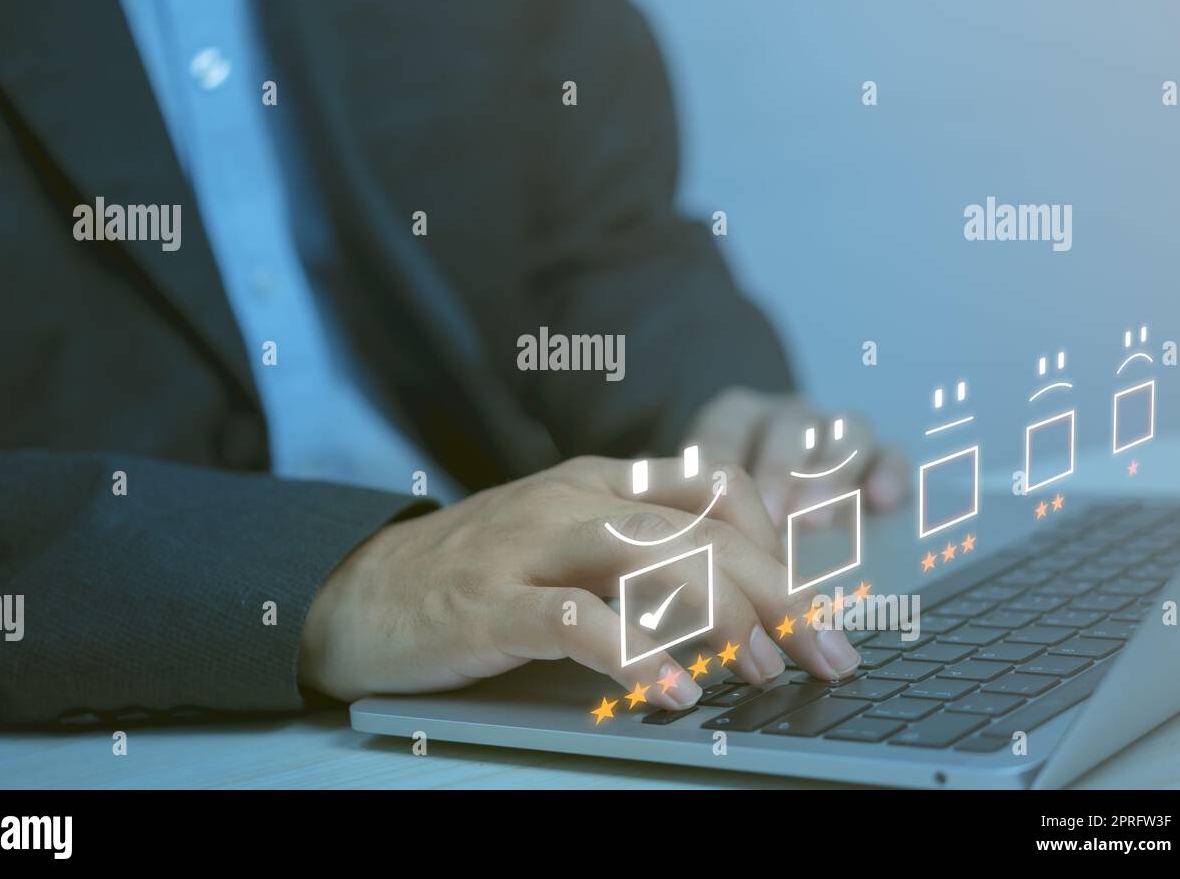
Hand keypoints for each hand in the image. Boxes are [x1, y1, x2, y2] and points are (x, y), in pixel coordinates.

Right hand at [299, 456, 861, 709]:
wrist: (353, 589)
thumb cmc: (472, 575)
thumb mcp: (563, 545)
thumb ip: (636, 556)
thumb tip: (736, 605)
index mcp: (598, 483)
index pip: (716, 488)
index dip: (778, 545)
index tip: (808, 610)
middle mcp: (573, 500)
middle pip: (701, 526)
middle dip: (780, 591)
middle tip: (826, 655)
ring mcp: (529, 546)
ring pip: (650, 554)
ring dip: (722, 616)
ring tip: (760, 674)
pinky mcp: (489, 601)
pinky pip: (575, 621)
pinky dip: (633, 657)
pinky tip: (671, 695)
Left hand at [684, 388, 907, 528]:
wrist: (757, 494)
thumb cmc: (717, 509)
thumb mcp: (693, 501)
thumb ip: (682, 522)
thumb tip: (658, 567)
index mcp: (730, 420)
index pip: (726, 429)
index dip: (723, 466)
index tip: (725, 510)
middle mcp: (782, 417)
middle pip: (787, 427)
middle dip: (782, 473)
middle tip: (778, 520)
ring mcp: (832, 431)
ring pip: (842, 431)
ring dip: (832, 473)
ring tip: (822, 518)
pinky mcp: (873, 454)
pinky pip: (889, 451)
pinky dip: (889, 472)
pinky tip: (882, 502)